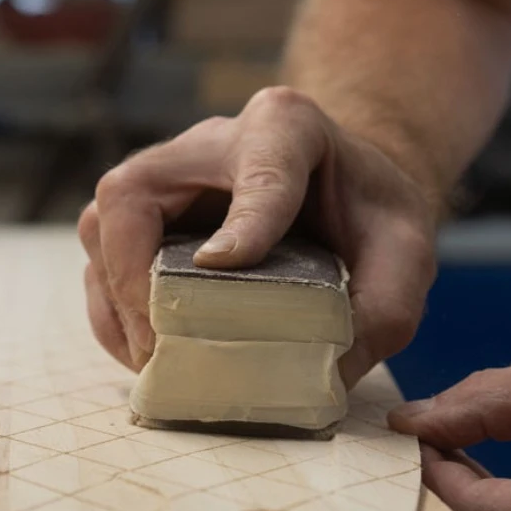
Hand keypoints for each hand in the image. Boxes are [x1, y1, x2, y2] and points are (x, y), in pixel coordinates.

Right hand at [78, 87, 436, 383]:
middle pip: (135, 193)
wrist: (353, 197)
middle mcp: (215, 143)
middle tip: (162, 345)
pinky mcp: (155, 215)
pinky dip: (117, 310)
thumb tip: (318, 382)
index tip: (226, 269)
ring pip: (106, 226)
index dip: (244, 220)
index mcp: (289, 128)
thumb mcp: (404, 259)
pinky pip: (105, 256)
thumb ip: (379, 312)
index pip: (263, 165)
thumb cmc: (376, 220)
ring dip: (117, 301)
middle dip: (134, 277)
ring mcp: (174, 176)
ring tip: (153, 358)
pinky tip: (148, 348)